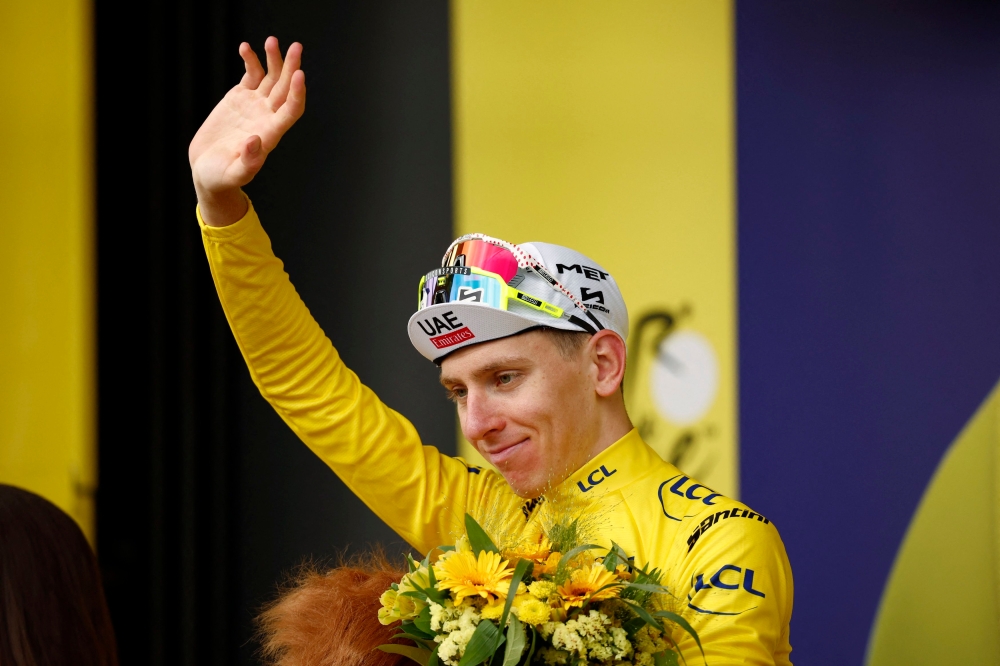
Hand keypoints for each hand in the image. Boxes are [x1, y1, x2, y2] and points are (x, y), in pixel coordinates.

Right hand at [189, 37, 305, 225]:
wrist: (207, 170)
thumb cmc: (222, 177)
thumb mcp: (234, 174)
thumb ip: (248, 162)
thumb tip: (256, 141)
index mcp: (270, 134)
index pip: (291, 110)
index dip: (297, 93)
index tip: (299, 74)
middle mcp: (267, 117)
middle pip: (285, 89)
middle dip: (291, 67)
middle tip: (296, 47)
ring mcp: (255, 106)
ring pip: (270, 78)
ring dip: (273, 60)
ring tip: (272, 41)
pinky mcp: (240, 98)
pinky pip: (250, 75)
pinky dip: (250, 61)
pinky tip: (246, 48)